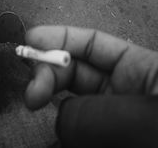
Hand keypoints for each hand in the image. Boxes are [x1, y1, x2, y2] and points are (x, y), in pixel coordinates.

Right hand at [24, 26, 157, 146]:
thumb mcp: (150, 121)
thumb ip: (103, 115)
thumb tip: (60, 119)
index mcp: (141, 71)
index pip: (93, 44)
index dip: (60, 37)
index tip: (30, 42)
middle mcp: (123, 94)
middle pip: (75, 70)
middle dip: (49, 72)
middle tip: (30, 93)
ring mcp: (110, 122)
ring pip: (69, 105)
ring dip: (49, 104)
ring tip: (33, 106)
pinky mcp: (102, 143)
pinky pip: (74, 135)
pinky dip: (58, 135)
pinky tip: (46, 135)